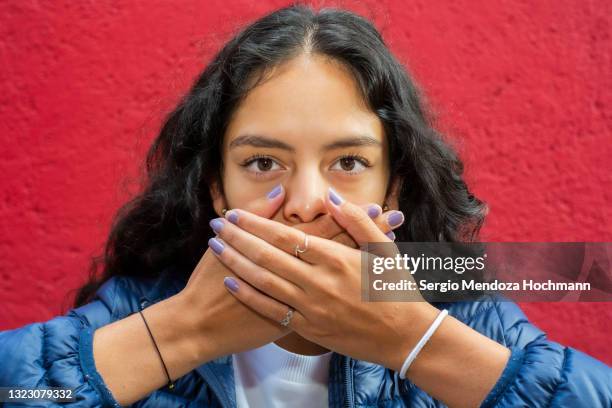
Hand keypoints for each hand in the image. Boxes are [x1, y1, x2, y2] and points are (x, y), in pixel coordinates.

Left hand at [207, 186, 437, 371]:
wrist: (406, 337)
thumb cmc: (396, 289)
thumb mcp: (383, 249)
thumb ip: (356, 220)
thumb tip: (330, 197)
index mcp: (337, 259)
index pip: (286, 236)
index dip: (256, 223)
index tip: (236, 212)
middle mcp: (319, 283)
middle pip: (268, 256)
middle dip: (238, 238)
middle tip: (216, 224)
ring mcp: (312, 308)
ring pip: (264, 282)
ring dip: (236, 263)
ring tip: (215, 247)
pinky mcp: (308, 329)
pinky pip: (271, 311)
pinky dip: (249, 296)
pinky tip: (230, 283)